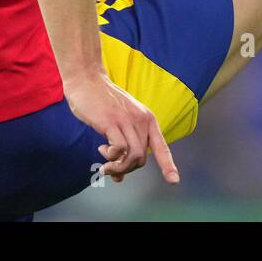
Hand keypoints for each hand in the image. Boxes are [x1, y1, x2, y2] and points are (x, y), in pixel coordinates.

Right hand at [63, 72, 179, 184]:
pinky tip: (102, 147)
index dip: (168, 165)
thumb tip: (120, 178)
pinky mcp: (111, 122)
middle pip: (141, 159)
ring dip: (117, 167)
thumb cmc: (102, 103)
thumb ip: (123, 147)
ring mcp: (127, 120)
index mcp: (147, 119)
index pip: (161, 147)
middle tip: (110, 168)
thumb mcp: (118, 124)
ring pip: (133, 157)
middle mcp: (141, 120)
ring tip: (105, 164)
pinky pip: (119, 149)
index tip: (174, 181)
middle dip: (126, 169)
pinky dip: (111, 157)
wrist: (87, 79)